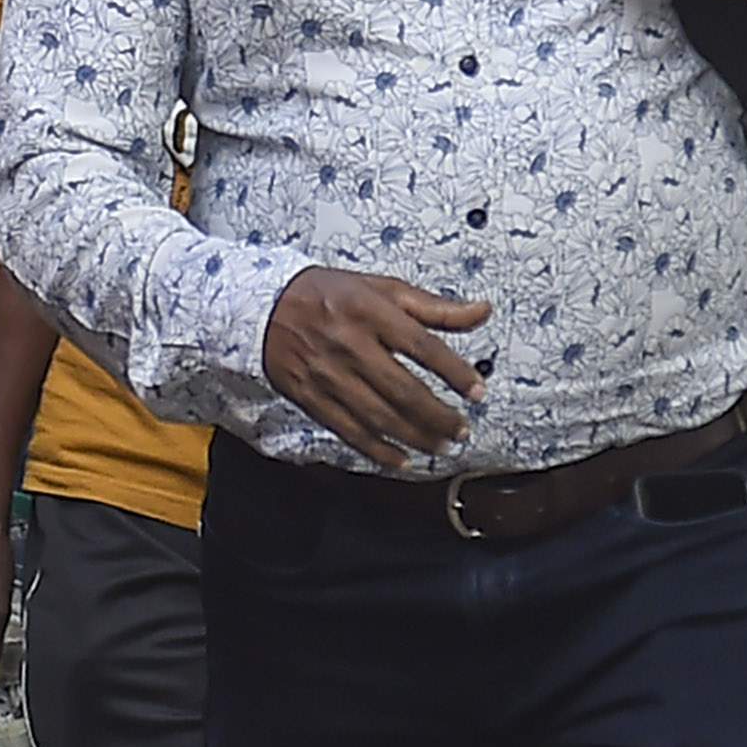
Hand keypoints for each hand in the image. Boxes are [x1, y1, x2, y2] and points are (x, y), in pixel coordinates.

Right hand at [262, 265, 493, 466]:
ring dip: (415, 436)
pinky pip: (349, 430)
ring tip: (441, 446)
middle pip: (403, 389)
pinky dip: (377, 450)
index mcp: (371, 311)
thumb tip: (483, 311)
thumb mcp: (383, 288)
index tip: (477, 391)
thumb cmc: (331, 294)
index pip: (422, 347)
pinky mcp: (311, 397)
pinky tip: (401, 458)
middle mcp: (349, 344)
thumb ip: (434, 307)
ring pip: (379, 416)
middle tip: (461, 429)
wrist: (263, 306)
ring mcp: (328, 374)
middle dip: (438, 415)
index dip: (454, 372)